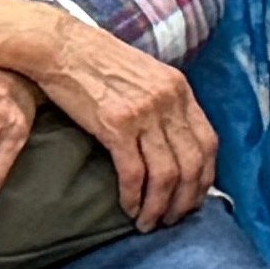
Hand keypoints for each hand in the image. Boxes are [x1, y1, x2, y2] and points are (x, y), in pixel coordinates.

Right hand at [0, 0, 216, 230]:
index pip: (208, 143)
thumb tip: (173, 141)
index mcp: (179, 88)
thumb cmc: (97, 61)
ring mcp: (143, 112)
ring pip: (166, 174)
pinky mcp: (115, 125)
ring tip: (149, 222)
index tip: (193, 198)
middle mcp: (168, 100)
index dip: (204, 178)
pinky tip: (128, 208)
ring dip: (159, 206)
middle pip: (192, 164)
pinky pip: (134, 173)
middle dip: (185, 200)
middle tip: (172, 219)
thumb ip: (164, 103)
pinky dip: (134, 197)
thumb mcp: (145, 74)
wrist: (60, 46)